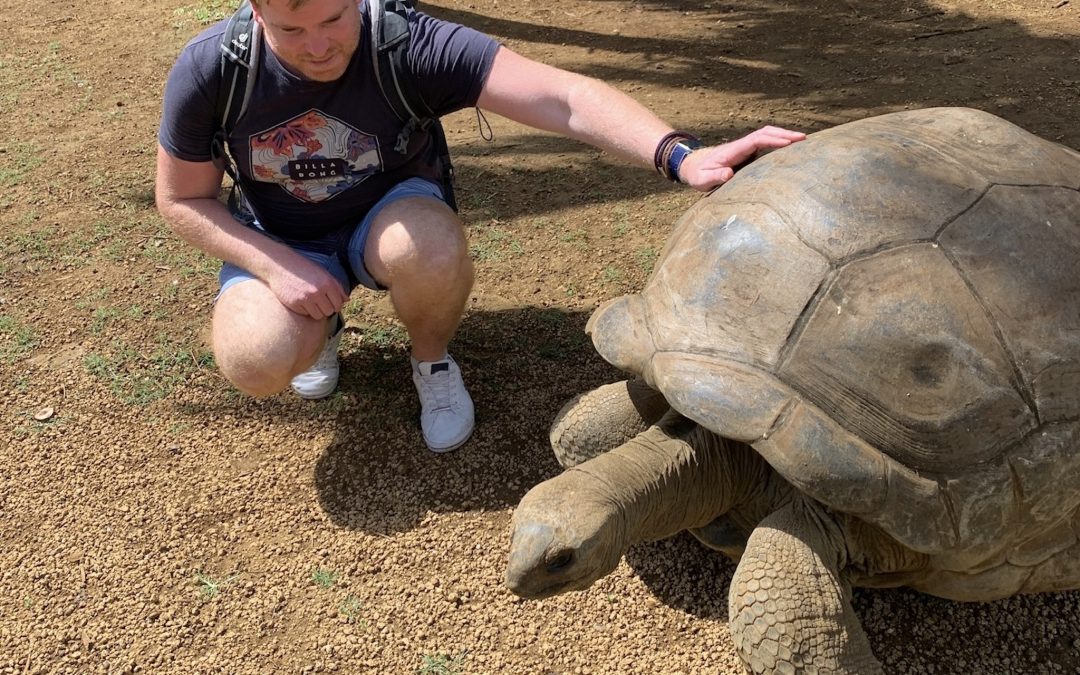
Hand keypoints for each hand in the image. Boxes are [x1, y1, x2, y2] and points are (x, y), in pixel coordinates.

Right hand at [264, 252, 348, 318]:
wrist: (281, 266)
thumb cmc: (304, 268)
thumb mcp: (323, 273)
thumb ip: (336, 286)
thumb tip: (347, 300)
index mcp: (328, 282)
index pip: (339, 304)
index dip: (335, 304)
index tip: (329, 301)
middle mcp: (318, 291)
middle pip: (330, 311)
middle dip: (326, 308)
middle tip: (318, 301)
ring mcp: (306, 298)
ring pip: (319, 316)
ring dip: (316, 311)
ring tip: (310, 301)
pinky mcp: (296, 303)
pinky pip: (307, 314)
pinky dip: (305, 310)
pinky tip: (301, 300)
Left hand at [680, 126, 806, 190]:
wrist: (694, 166)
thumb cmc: (698, 174)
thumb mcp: (702, 179)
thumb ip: (714, 176)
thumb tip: (729, 174)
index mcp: (733, 150)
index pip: (756, 140)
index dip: (773, 140)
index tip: (788, 142)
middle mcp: (742, 146)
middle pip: (765, 133)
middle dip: (784, 133)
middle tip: (804, 138)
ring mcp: (746, 148)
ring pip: (768, 136)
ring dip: (784, 136)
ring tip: (804, 141)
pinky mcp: (749, 153)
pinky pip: (767, 145)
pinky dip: (780, 143)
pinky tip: (793, 149)